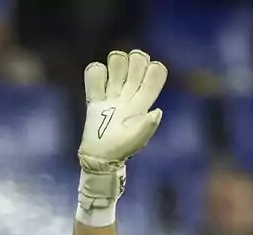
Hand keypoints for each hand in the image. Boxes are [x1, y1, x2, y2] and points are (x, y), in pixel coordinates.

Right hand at [78, 49, 166, 211]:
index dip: (155, 69)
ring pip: (117, 61)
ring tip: (112, 80)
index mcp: (144, 101)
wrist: (99, 156)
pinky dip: (95, 73)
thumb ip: (148, 125)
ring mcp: (113, 93)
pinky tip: (97, 87)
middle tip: (129, 73)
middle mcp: (130, 93)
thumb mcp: (138, 139)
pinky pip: (95, 72)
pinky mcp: (95, 96)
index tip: (150, 73)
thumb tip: (157, 111)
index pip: (156, 74)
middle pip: (137, 61)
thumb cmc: (121, 149)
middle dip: (135, 60)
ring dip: (115, 63)